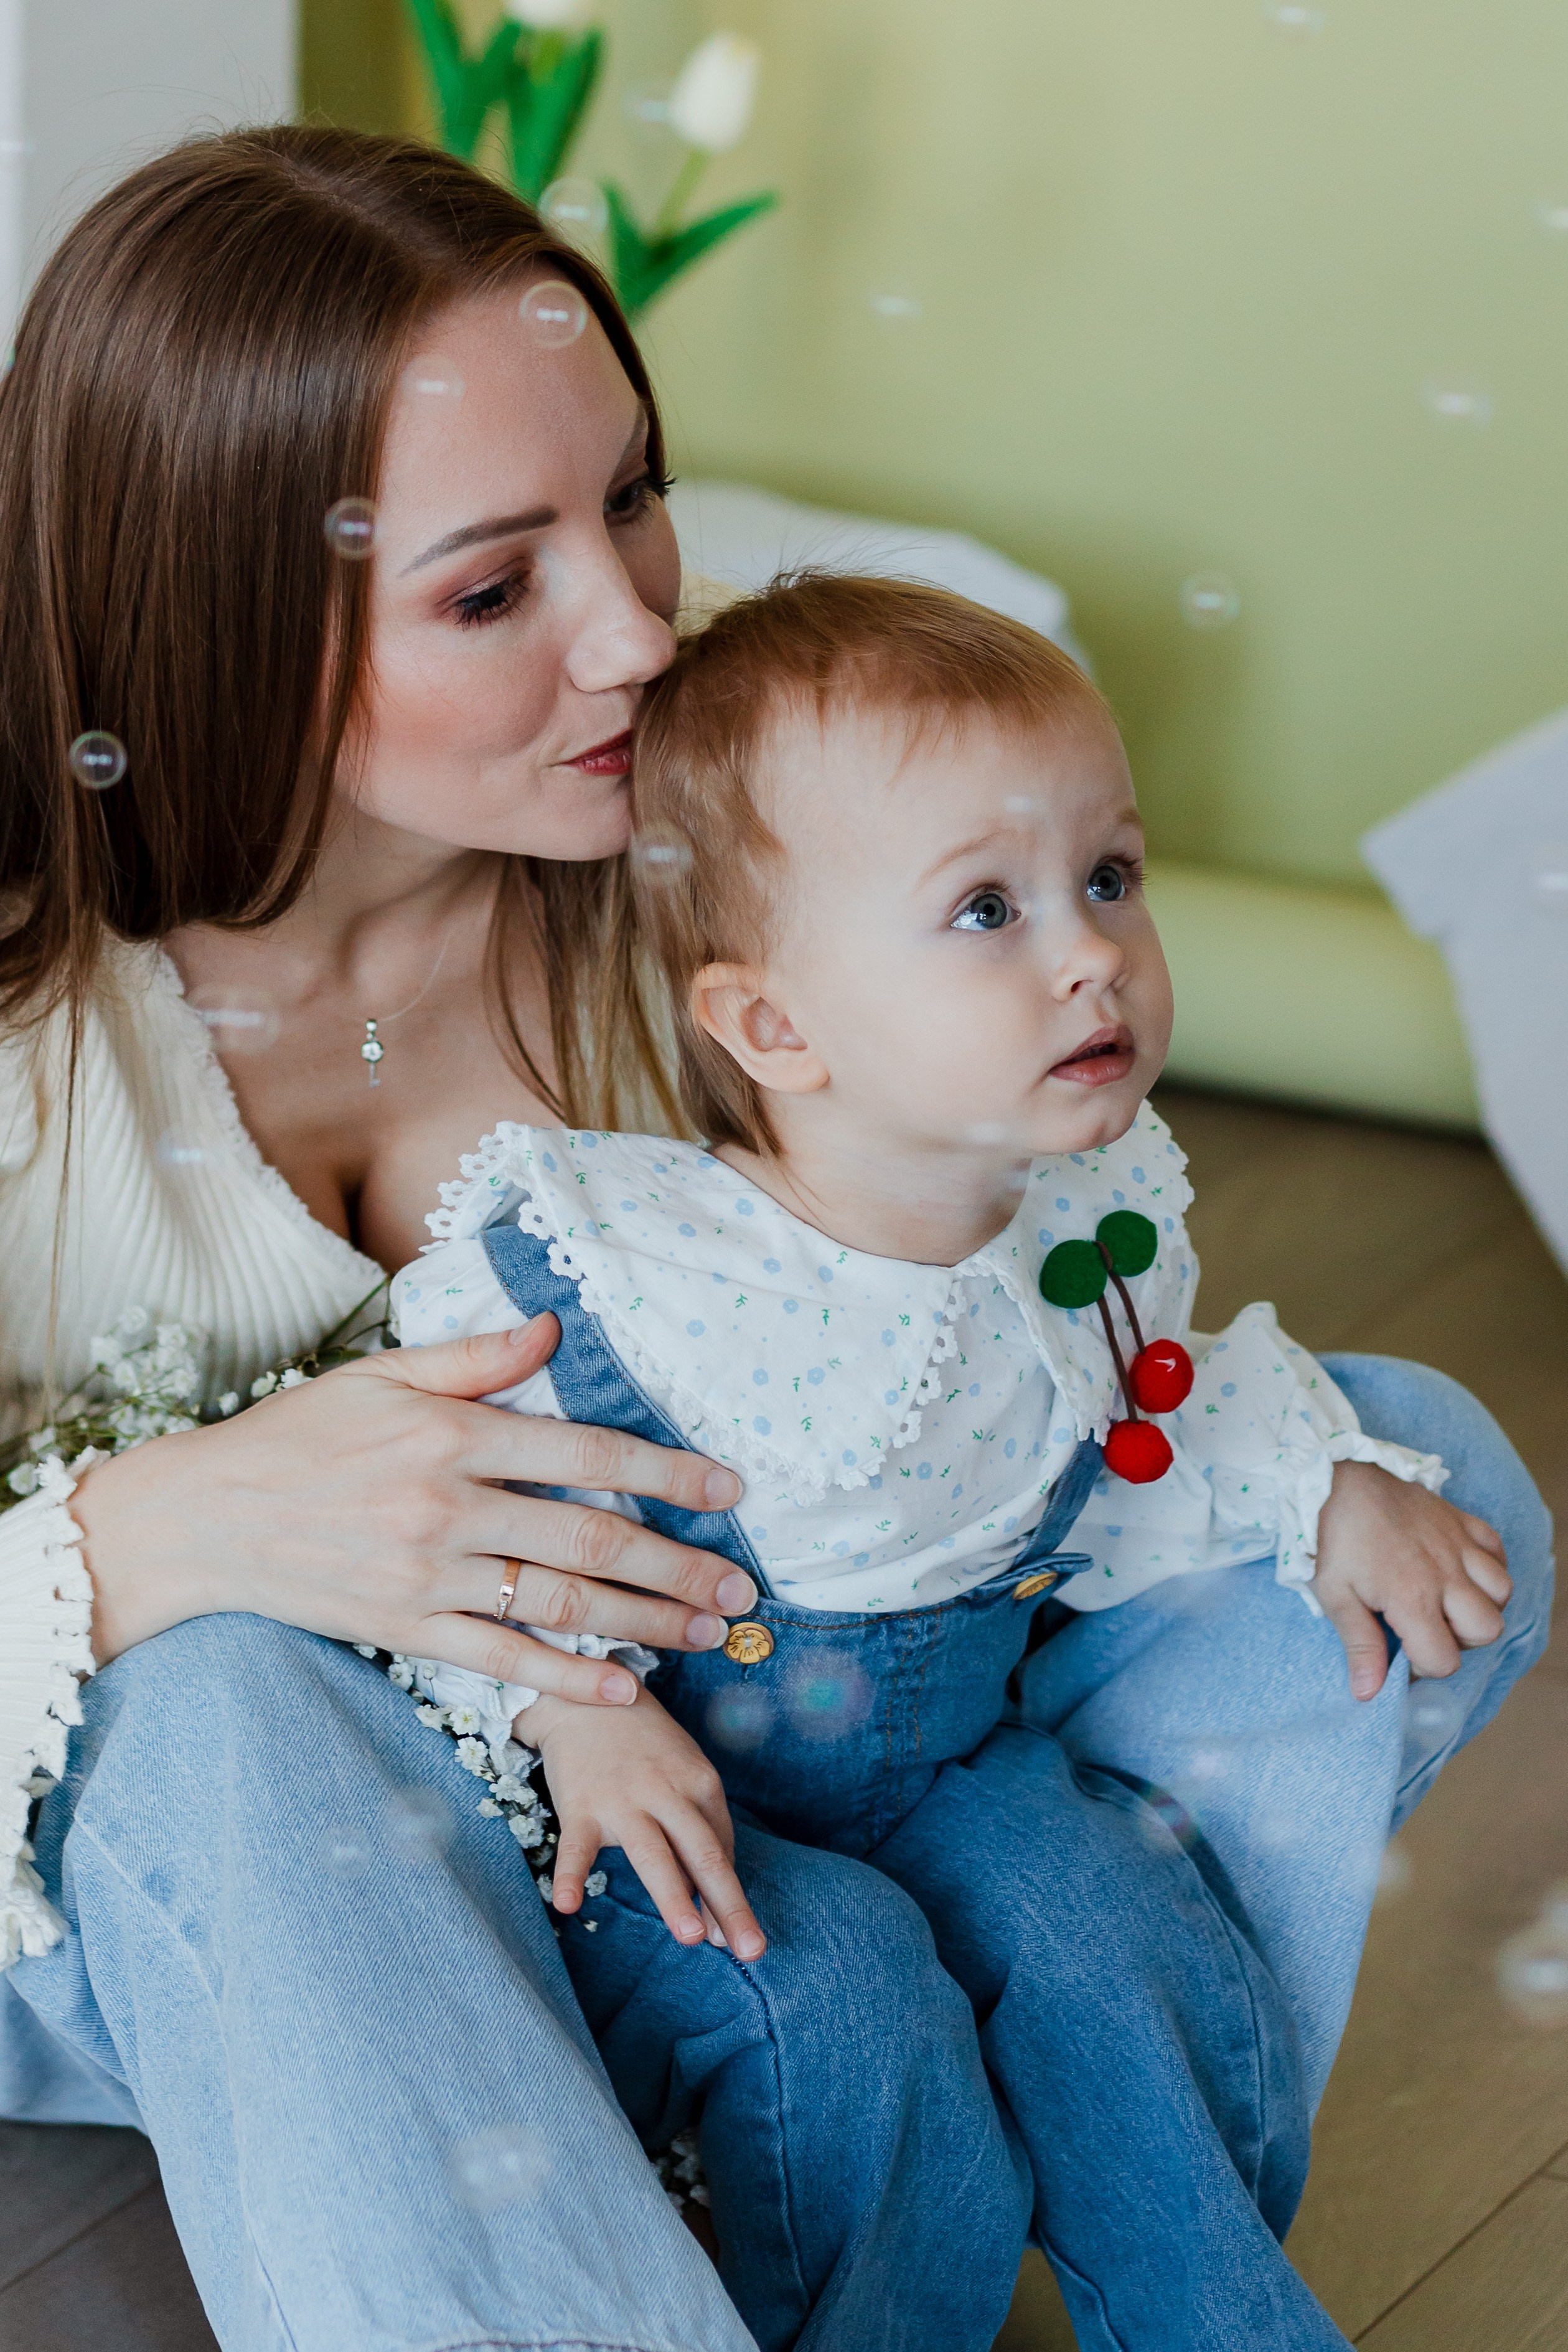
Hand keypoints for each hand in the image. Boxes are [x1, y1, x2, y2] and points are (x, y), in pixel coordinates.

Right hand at [74, 1316, 755, 1699]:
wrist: (207, 1516)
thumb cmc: (300, 1434)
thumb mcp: (382, 1373)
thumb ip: (474, 1357)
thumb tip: (551, 1328)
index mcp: (453, 1433)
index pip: (586, 1452)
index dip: (666, 1472)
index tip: (727, 1490)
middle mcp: (449, 1505)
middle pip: (589, 1536)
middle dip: (677, 1561)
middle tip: (740, 1581)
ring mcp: (429, 1574)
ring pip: (560, 1601)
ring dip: (644, 1619)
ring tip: (707, 1630)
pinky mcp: (407, 1628)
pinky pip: (502, 1658)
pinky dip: (567, 1676)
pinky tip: (625, 1687)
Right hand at [531, 1687, 766, 1960]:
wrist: (584, 1693)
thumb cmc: (644, 1744)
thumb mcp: (684, 1772)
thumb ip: (700, 1829)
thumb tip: (712, 1901)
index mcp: (700, 1783)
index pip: (721, 1849)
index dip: (732, 1899)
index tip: (742, 1942)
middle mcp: (668, 1792)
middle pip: (703, 1854)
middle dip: (728, 1904)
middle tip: (750, 1951)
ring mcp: (623, 1799)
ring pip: (653, 1854)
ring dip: (675, 1898)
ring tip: (693, 1939)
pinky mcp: (580, 1804)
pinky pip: (575, 1846)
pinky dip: (571, 1876)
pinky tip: (569, 1905)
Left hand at [1314, 1460, 1511, 1700]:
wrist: (1334, 1477)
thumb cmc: (1331, 1538)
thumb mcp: (1334, 1596)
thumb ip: (1359, 1645)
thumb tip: (1369, 1693)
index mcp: (1412, 1597)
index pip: (1444, 1659)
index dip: (1425, 1668)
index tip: (1404, 1657)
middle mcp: (1445, 1573)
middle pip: (1486, 1629)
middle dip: (1460, 1640)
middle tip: (1427, 1627)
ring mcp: (1457, 1544)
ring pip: (1501, 1592)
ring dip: (1480, 1604)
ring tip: (1445, 1600)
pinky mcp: (1461, 1520)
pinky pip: (1498, 1550)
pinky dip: (1489, 1566)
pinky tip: (1460, 1570)